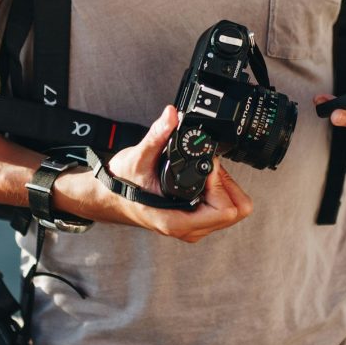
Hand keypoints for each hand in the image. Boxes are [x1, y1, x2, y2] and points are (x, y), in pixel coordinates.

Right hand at [56, 106, 252, 241]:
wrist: (110, 197)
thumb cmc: (122, 184)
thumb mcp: (137, 157)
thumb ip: (157, 135)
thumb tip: (172, 115)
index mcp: (177, 221)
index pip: (225, 210)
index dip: (220, 184)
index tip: (206, 167)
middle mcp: (188, 229)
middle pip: (235, 211)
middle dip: (226, 184)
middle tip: (208, 167)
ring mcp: (193, 228)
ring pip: (232, 212)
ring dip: (224, 188)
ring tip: (204, 173)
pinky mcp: (195, 222)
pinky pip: (222, 210)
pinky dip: (219, 192)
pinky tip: (203, 180)